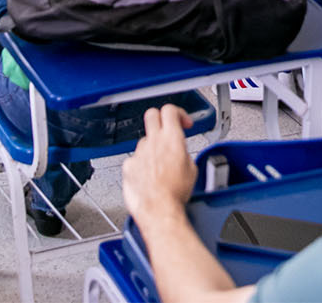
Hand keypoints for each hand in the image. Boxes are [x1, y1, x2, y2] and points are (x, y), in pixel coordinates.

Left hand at [121, 105, 195, 222]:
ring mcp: (139, 153)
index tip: (183, 122)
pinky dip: (142, 164)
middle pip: (152, 115)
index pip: (170, 110)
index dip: (179, 113)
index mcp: (172, 139)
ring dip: (152, 147)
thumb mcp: (192, 168)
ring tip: (160, 165)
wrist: (159, 210)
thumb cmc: (175, 194)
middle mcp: (153, 142)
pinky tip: (148, 176)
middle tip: (167, 129)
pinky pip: (135, 158)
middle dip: (160, 118)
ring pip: (144, 140)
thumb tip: (180, 152)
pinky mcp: (129, 165)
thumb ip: (183, 152)